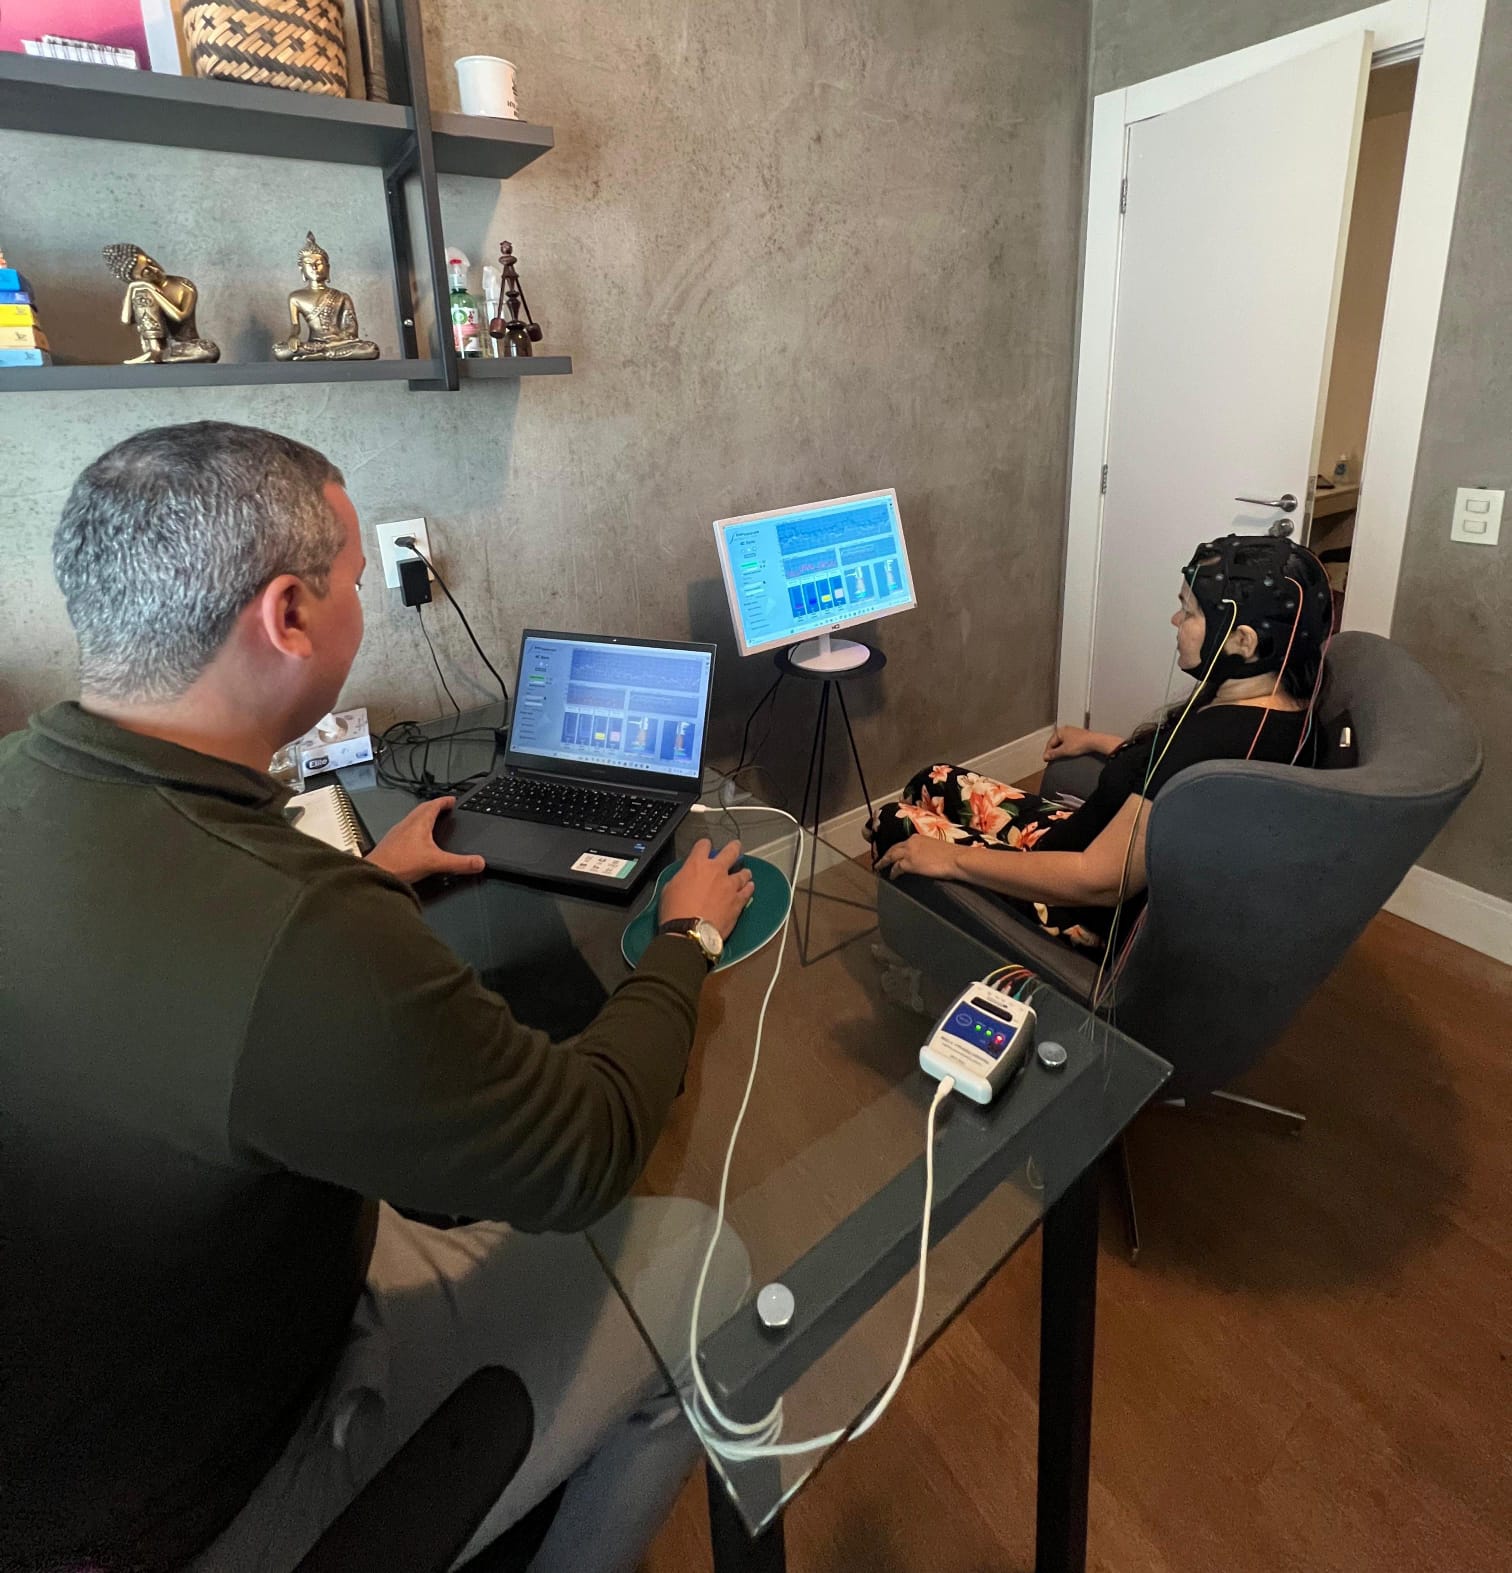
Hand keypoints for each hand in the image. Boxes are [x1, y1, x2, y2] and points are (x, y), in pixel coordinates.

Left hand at [366, 797, 484, 883]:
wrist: (375, 874)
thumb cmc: (399, 864)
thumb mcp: (436, 863)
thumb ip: (460, 863)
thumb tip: (479, 862)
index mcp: (418, 823)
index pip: (434, 805)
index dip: (445, 801)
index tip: (453, 800)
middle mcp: (406, 824)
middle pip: (422, 809)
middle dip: (435, 807)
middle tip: (444, 808)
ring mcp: (397, 833)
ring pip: (413, 819)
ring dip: (424, 818)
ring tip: (433, 823)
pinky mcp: (392, 844)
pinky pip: (406, 831)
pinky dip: (415, 831)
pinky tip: (417, 843)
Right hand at [659, 837, 754, 939]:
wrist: (690, 932)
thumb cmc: (675, 912)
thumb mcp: (669, 889)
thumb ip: (681, 879)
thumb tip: (684, 879)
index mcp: (697, 865)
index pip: (703, 845)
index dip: (704, 845)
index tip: (706, 847)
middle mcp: (716, 871)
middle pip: (730, 851)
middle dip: (734, 848)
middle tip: (736, 847)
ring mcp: (730, 885)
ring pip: (743, 872)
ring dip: (743, 872)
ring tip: (745, 872)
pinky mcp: (738, 901)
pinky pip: (748, 891)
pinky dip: (748, 888)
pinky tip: (749, 888)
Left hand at [876, 835, 964, 881]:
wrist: (956, 859)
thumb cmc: (953, 855)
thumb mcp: (937, 847)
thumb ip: (928, 850)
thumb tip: (926, 857)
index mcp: (919, 837)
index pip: (904, 843)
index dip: (897, 849)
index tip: (893, 853)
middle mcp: (911, 842)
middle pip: (893, 848)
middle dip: (886, 854)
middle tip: (880, 860)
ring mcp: (908, 853)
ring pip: (890, 856)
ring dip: (883, 862)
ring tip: (879, 868)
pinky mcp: (908, 864)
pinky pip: (895, 868)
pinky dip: (892, 872)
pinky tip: (891, 877)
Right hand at [1043, 725, 1094, 762]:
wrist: (1095, 741)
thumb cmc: (1080, 744)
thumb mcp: (1064, 751)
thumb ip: (1054, 754)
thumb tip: (1046, 756)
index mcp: (1060, 731)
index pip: (1050, 743)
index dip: (1047, 752)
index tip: (1046, 759)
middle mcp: (1065, 729)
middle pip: (1056, 742)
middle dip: (1053, 750)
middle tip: (1052, 758)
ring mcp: (1072, 731)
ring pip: (1062, 742)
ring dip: (1060, 749)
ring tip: (1060, 756)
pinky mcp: (1079, 735)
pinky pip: (1069, 742)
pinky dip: (1066, 748)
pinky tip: (1068, 752)